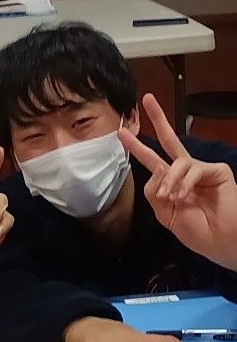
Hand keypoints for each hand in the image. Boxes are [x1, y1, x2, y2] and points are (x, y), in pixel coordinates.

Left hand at [118, 93, 236, 271]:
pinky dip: (185, 183)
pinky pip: (192, 169)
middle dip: (158, 119)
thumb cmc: (196, 230)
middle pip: (170, 140)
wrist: (219, 242)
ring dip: (170, 181)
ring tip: (172, 198)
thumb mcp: (164, 214)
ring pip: (176, 162)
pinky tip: (185, 196)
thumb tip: (156, 169)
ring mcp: (201, 170)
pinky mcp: (217, 170)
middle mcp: (185, 172)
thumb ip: (153, 192)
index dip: (137, 147)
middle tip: (146, 99)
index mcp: (171, 183)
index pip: (152, 160)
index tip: (121, 133)